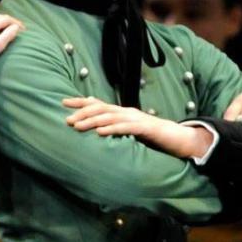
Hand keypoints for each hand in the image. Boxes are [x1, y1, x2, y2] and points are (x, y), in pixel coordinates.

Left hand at [62, 97, 212, 159]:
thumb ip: (114, 129)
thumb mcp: (128, 132)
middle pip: (101, 108)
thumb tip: (95, 131)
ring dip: (92, 121)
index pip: (98, 103)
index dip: (81, 102)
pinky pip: (126, 128)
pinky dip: (112, 129)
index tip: (63, 102)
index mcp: (122, 112)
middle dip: (82, 112)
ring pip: (111, 117)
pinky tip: (100, 132)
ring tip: (78, 126)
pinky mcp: (146, 128)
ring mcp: (136, 118)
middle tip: (67, 119)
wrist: (178, 139)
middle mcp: (127, 112)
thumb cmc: (152, 137)